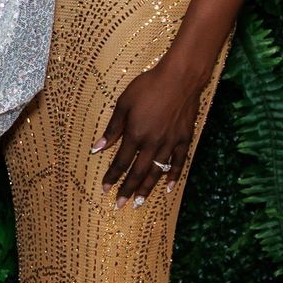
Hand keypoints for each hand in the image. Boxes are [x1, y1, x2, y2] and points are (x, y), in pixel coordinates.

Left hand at [93, 62, 202, 205]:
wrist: (180, 78)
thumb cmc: (148, 87)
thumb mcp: (123, 104)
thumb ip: (112, 128)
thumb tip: (96, 148)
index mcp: (135, 134)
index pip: (121, 162)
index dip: (112, 177)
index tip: (105, 189)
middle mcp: (153, 143)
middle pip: (138, 172)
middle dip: (128, 190)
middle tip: (120, 205)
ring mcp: (171, 142)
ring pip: (157, 171)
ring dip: (147, 188)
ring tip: (140, 203)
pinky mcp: (185, 139)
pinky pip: (179, 162)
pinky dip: (173, 176)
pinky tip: (169, 189)